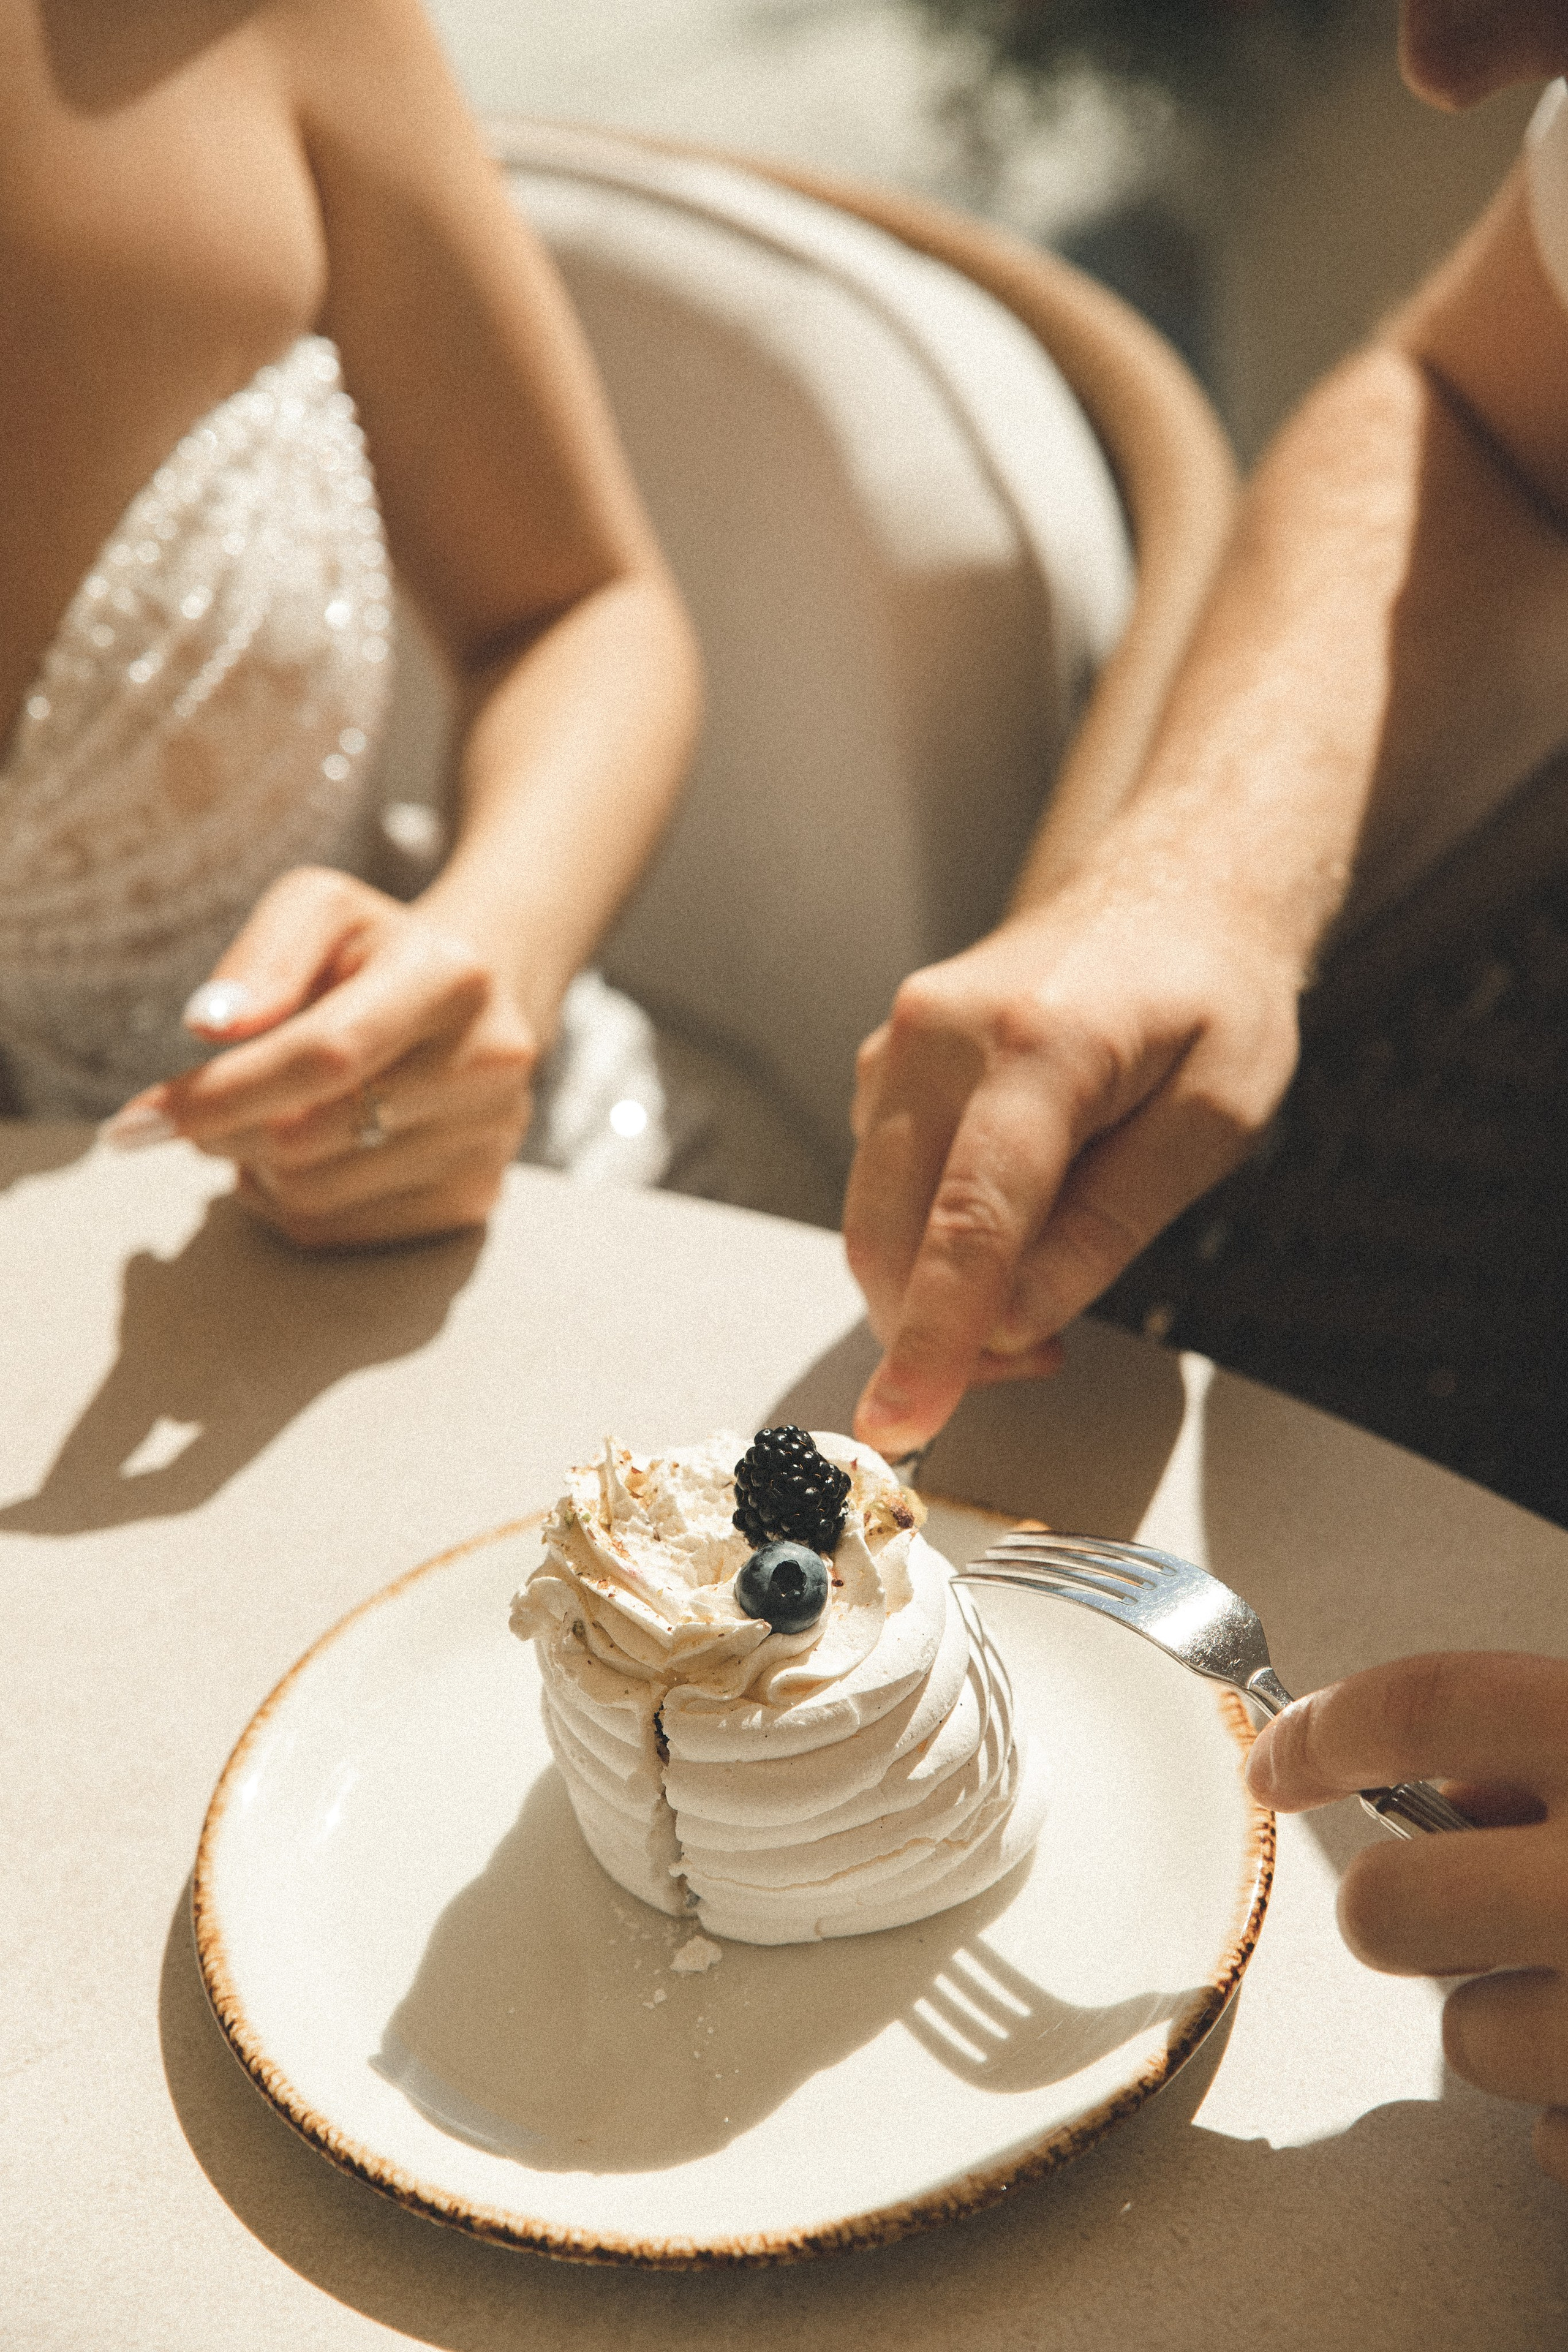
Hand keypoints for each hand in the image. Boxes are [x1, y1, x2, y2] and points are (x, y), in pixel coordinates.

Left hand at [106, 867, 536, 1246]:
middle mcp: (488, 1064)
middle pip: (305, 1136)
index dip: (220, 1093)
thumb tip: (209, 1026)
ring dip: (255, 1167)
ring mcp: (489, 1142)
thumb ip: (263, 955)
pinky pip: (339, 1233)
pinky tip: (311, 1155)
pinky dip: (293, 1202)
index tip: (134, 1121)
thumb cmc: (376, 953)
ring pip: (312, 1195)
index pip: (323, 1055)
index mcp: (452, 978)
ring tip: (269, 1118)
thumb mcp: (322, 910)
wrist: (482, 1001)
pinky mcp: (475, 1199)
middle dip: (225, 1128)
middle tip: (205, 1105)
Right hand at [844, 876, 1301, 1456]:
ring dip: (936, 1294)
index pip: (967, 1219)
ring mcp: (898, 1044)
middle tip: (1041, 1359)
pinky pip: (882, 1187)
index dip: (934, 1336)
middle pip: (890, 1235)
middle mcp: (940, 1035)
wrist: (1175, 886)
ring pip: (874, 1222)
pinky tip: (1010, 1233)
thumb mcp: (1215, 1120)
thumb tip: (1014, 1322)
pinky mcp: (886, 1064)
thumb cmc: (1213, 996)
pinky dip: (927, 1242)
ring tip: (1043, 1292)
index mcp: (1037, 1042)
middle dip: (941, 1335)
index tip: (902, 1424)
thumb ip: (1110, 1225)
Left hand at [1246, 1652, 1567, 2184]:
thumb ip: (1545, 1755)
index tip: (1272, 1759)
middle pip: (1383, 1908)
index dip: (1321, 1733)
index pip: (1420, 1706)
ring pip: (1463, 2040)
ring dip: (1506, 2018)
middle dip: (1396, 1914)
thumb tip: (1440, 1784)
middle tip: (1458, 1906)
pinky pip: (1544, 2136)